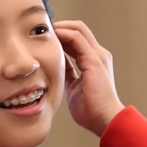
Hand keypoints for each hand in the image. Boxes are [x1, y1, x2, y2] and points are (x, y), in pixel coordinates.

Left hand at [54, 20, 124, 136]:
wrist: (104, 119)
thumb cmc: (91, 110)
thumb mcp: (74, 87)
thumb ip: (68, 75)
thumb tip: (55, 68)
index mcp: (95, 62)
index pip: (78, 40)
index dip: (61, 36)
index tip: (44, 39)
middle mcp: (99, 55)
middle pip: (79, 30)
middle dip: (60, 27)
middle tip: (42, 30)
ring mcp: (98, 55)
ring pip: (78, 29)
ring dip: (60, 27)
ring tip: (44, 31)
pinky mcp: (93, 59)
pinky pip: (76, 38)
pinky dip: (63, 34)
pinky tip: (51, 37)